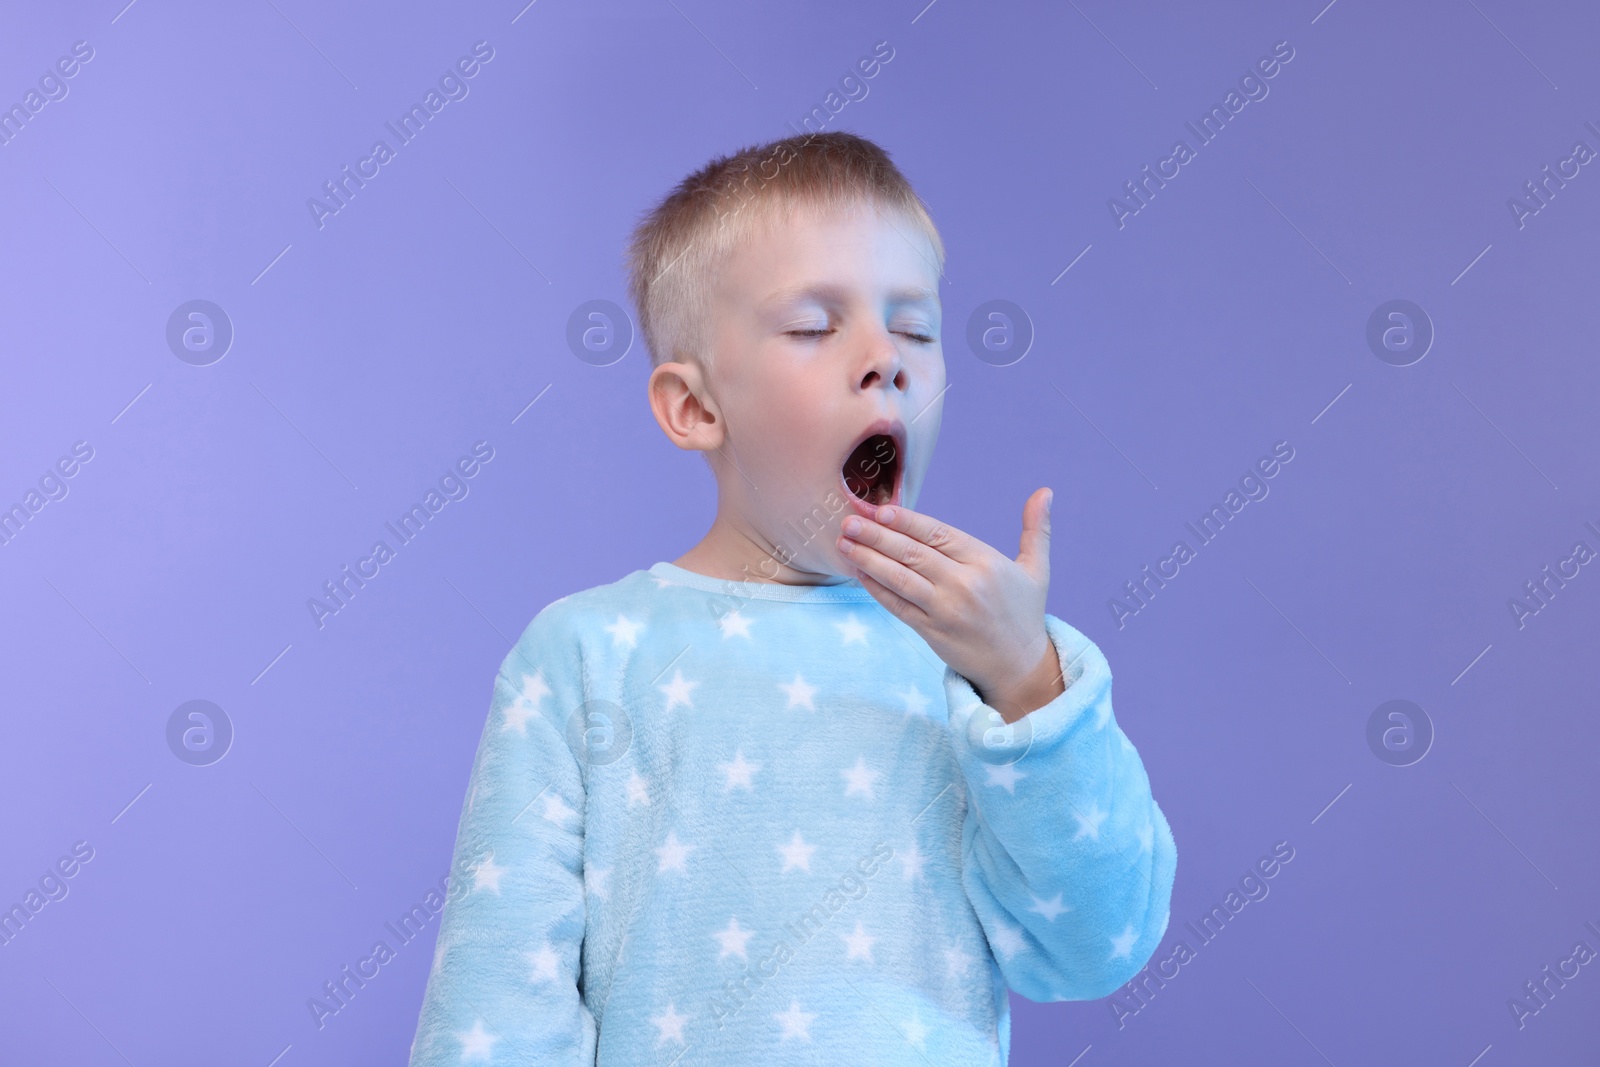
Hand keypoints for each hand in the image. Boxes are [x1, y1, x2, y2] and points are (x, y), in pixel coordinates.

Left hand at [838, 487, 1063, 722]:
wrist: (1020, 668)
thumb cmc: (1025, 615)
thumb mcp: (1036, 570)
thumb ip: (1035, 529)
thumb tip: (1044, 491)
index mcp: (986, 563)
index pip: (938, 534)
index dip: (907, 521)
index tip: (880, 510)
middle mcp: (965, 585)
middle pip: (913, 553)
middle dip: (877, 536)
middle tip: (849, 521)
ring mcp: (945, 610)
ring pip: (900, 578)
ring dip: (868, 559)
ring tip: (844, 543)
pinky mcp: (931, 632)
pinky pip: (897, 606)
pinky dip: (876, 588)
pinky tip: (858, 572)